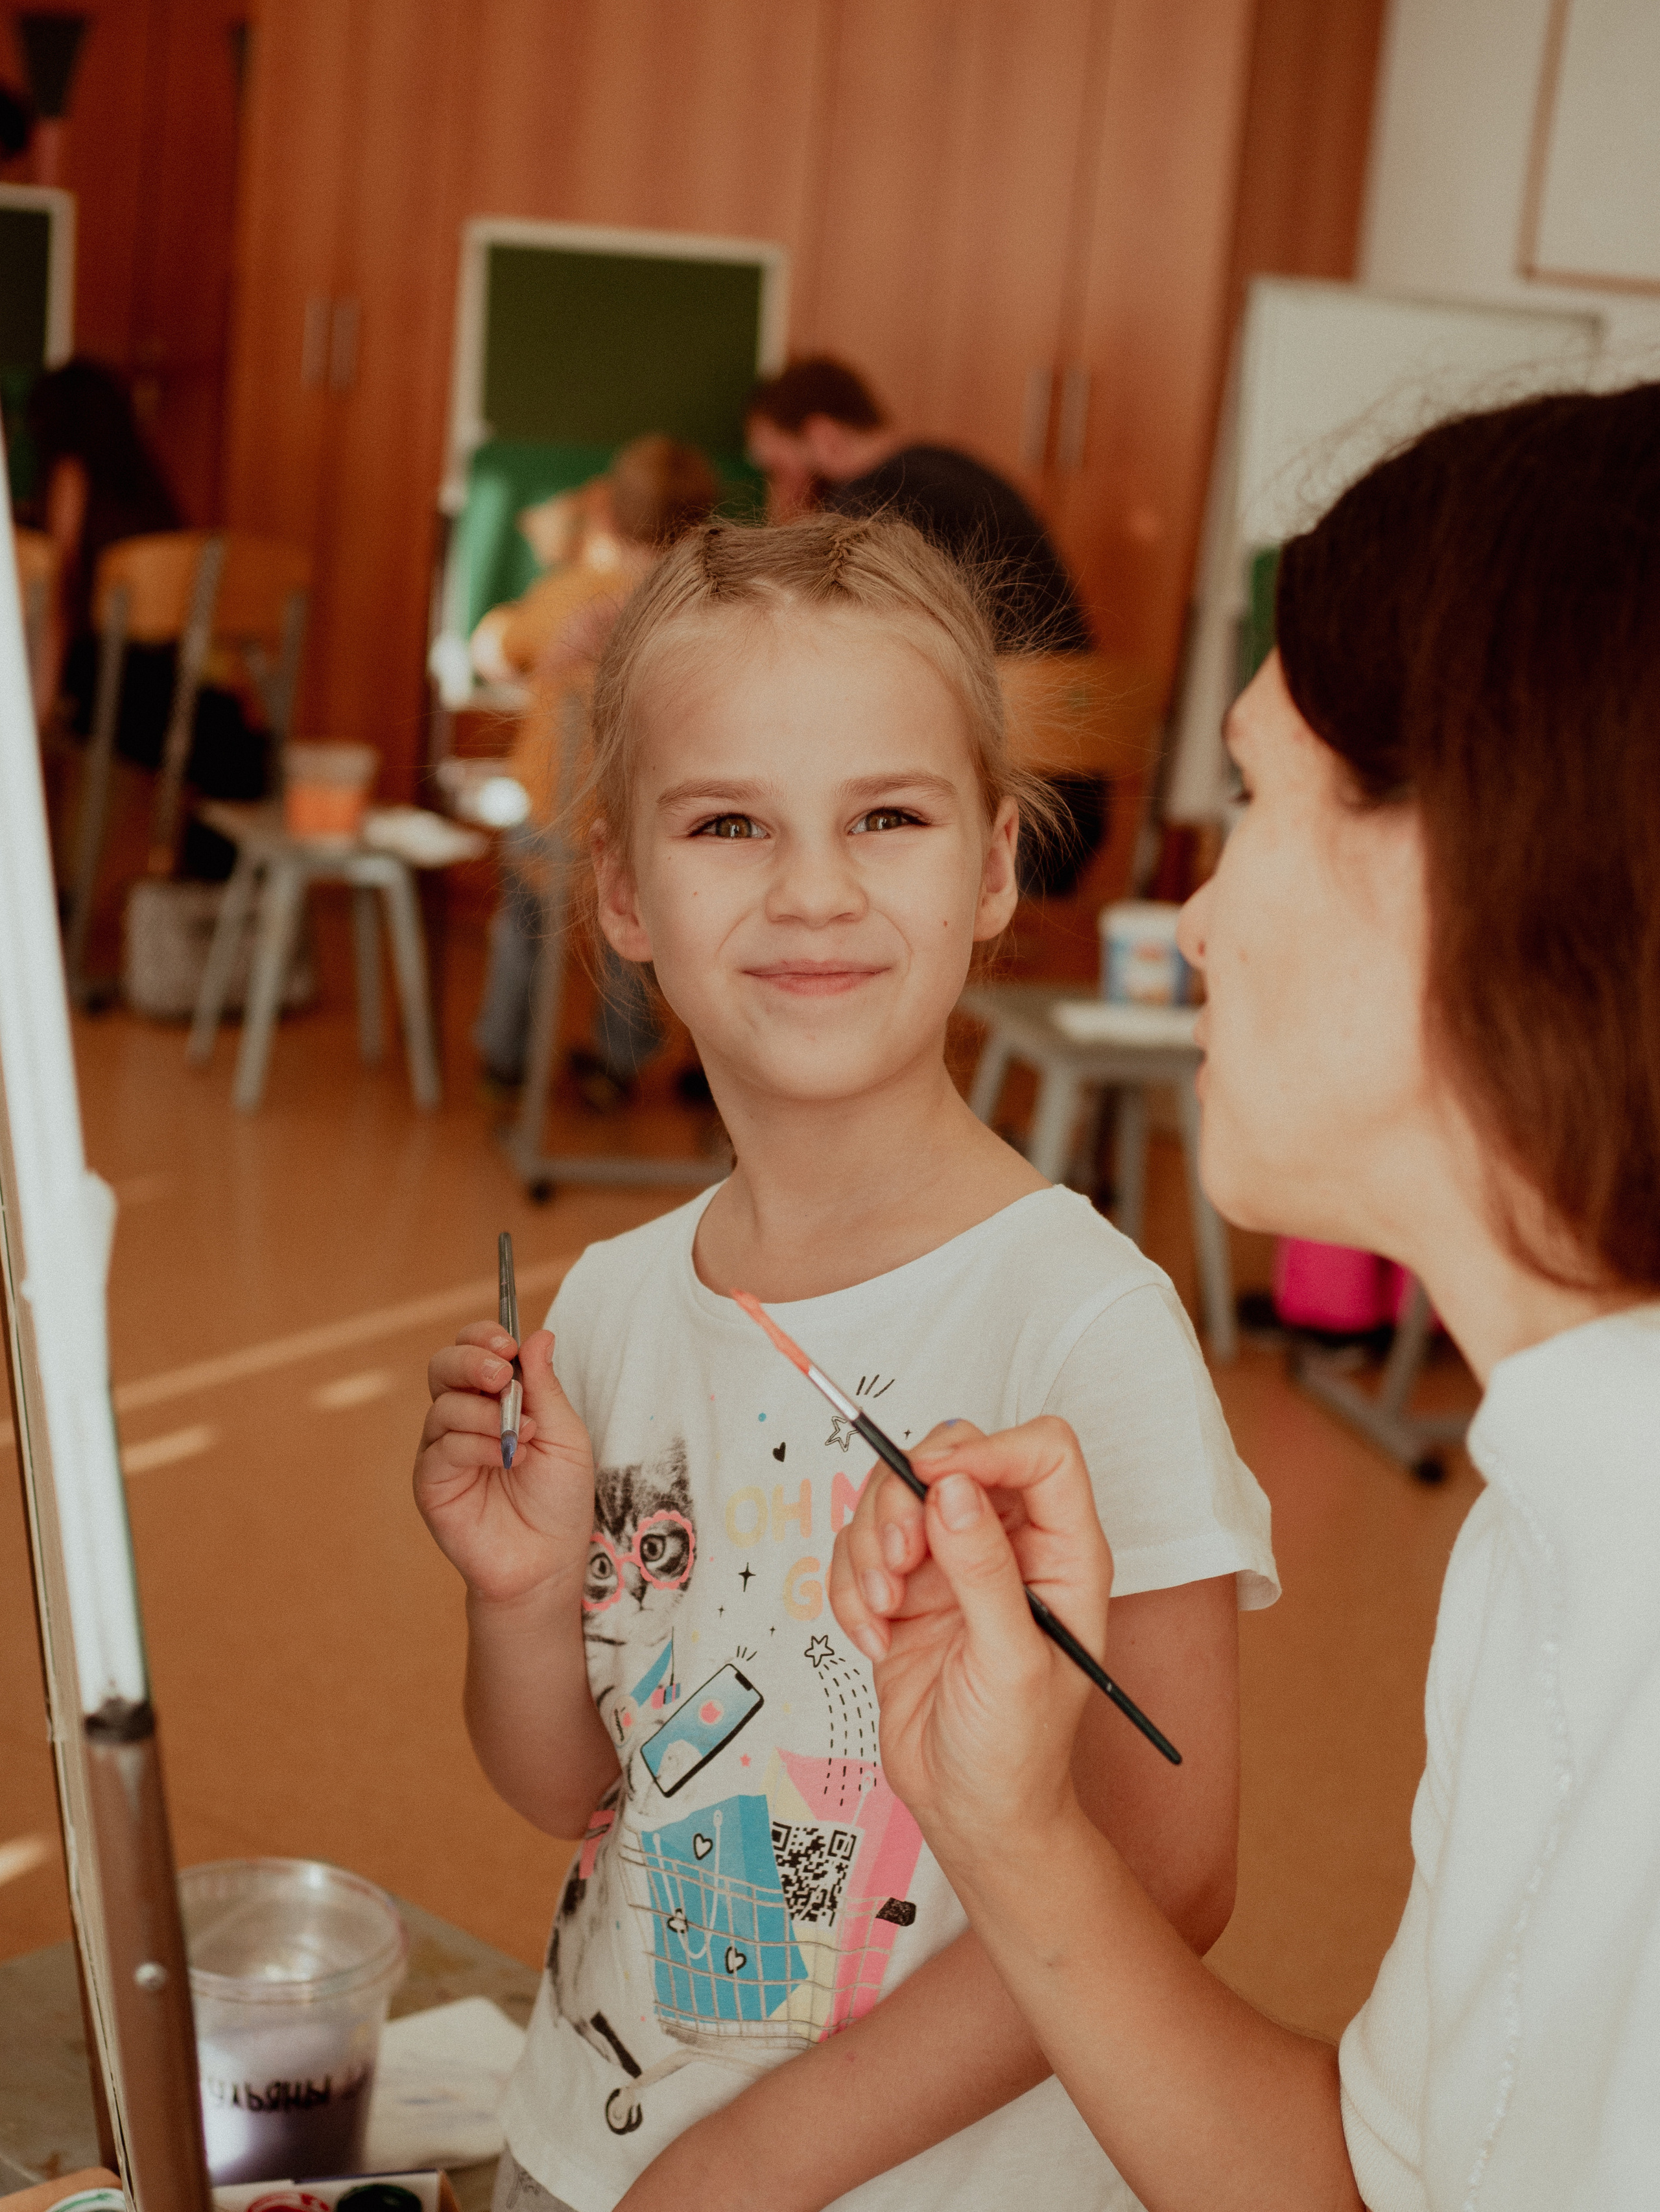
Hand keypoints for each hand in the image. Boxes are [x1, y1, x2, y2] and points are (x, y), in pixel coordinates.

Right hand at [413, 1321, 594, 1605]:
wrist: (546, 1561)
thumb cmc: (559, 1499)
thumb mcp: (564, 1435)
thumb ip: (546, 1387)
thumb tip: (539, 1335)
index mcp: (495, 1399)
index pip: (473, 1349)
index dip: (484, 1338)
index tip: (509, 1346)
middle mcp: (463, 1417)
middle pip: (443, 1366)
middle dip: (471, 1361)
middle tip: (502, 1376)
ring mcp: (443, 1449)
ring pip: (444, 1405)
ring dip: (485, 1414)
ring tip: (521, 1438)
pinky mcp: (431, 1481)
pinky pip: (443, 1447)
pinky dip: (476, 1446)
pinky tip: (505, 1461)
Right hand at [828, 1417, 1112, 1864]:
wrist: (971, 1811)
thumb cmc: (1018, 1749)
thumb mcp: (1011, 1662)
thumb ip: (984, 1571)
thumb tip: (954, 1488)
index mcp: (1063, 1552)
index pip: (1041, 1452)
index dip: (989, 1450)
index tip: (935, 1482)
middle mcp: (1008, 1543)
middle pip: (952, 1457)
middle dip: (907, 1500)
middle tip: (898, 1560)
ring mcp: (951, 1562)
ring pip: (894, 1497)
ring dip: (870, 1549)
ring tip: (883, 1612)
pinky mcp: (903, 1588)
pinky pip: (857, 1549)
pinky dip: (850, 1590)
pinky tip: (874, 1641)